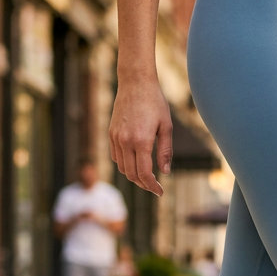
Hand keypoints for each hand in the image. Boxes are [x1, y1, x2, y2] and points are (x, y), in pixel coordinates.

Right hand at [109, 77, 172, 195]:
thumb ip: (165, 151)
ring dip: (133, 176)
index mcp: (141, 141)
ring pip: (122, 168)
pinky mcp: (111, 133)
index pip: (144, 174)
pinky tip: (135, 162)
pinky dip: (125, 164)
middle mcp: (125, 141)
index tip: (160, 192)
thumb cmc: (155, 103)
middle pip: (131, 175)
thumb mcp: (166, 126)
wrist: (135, 83)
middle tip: (155, 187)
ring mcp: (116, 138)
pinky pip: (116, 156)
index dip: (152, 186)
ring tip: (146, 176)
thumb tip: (165, 172)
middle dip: (144, 184)